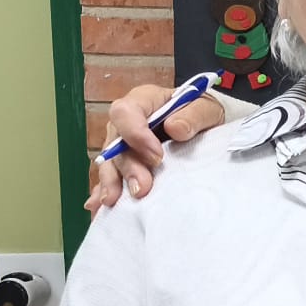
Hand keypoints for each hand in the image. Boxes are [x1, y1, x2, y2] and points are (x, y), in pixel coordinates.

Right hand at [86, 84, 224, 211]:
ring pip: (110, 163)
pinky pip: (110, 176)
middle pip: (116, 144)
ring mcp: (122, 143)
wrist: (204, 123)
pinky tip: (98, 205)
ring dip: (112, 183)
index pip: (126, 113)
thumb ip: (193, 115)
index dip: (136, 135)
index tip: (157, 156)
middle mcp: (126, 122)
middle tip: (141, 189)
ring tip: (113, 202)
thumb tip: (175, 128)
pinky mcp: (125, 163)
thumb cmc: (201, 112)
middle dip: (127, 168)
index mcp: (143, 100)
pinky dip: (104, 190)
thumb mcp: (206, 107)